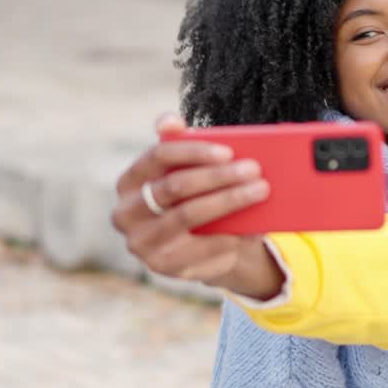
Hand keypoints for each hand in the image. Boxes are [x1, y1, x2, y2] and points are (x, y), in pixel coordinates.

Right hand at [109, 113, 282, 297]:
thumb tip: (170, 120)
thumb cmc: (194, 198)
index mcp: (130, 180)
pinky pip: (199, 248)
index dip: (193, 151)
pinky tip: (252, 227)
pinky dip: (228, 235)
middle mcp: (126, 212)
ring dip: (228, 201)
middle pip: (174, 187)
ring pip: (188, 215)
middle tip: (254, 170)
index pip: (157, 156)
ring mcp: (141, 242)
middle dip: (218, 176)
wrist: (198, 250)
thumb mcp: (190, 172)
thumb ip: (182, 146)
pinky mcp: (161, 266)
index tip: (229, 151)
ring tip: (261, 191)